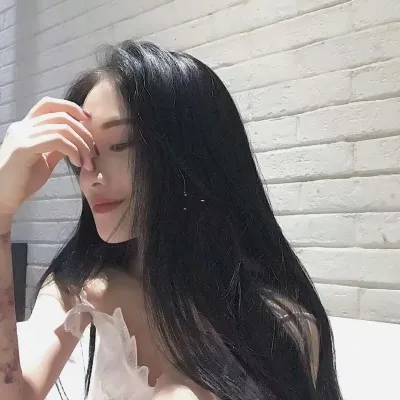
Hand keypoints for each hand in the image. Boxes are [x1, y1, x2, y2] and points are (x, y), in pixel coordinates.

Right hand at [0, 97, 96, 215]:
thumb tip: (76, 139)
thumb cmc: (23, 181)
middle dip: (84, 133)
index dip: (71, 107)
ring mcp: (22, 136)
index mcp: (27, 127)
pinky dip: (73, 151)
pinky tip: (77, 163)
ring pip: (62, 128)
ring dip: (82, 145)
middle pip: (61, 116)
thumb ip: (58, 147)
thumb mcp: (45, 159)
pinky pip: (57, 141)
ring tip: (87, 163)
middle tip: (93, 153)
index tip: (89, 119)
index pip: (49, 105)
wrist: (3, 197)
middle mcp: (23, 127)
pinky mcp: (24, 148)